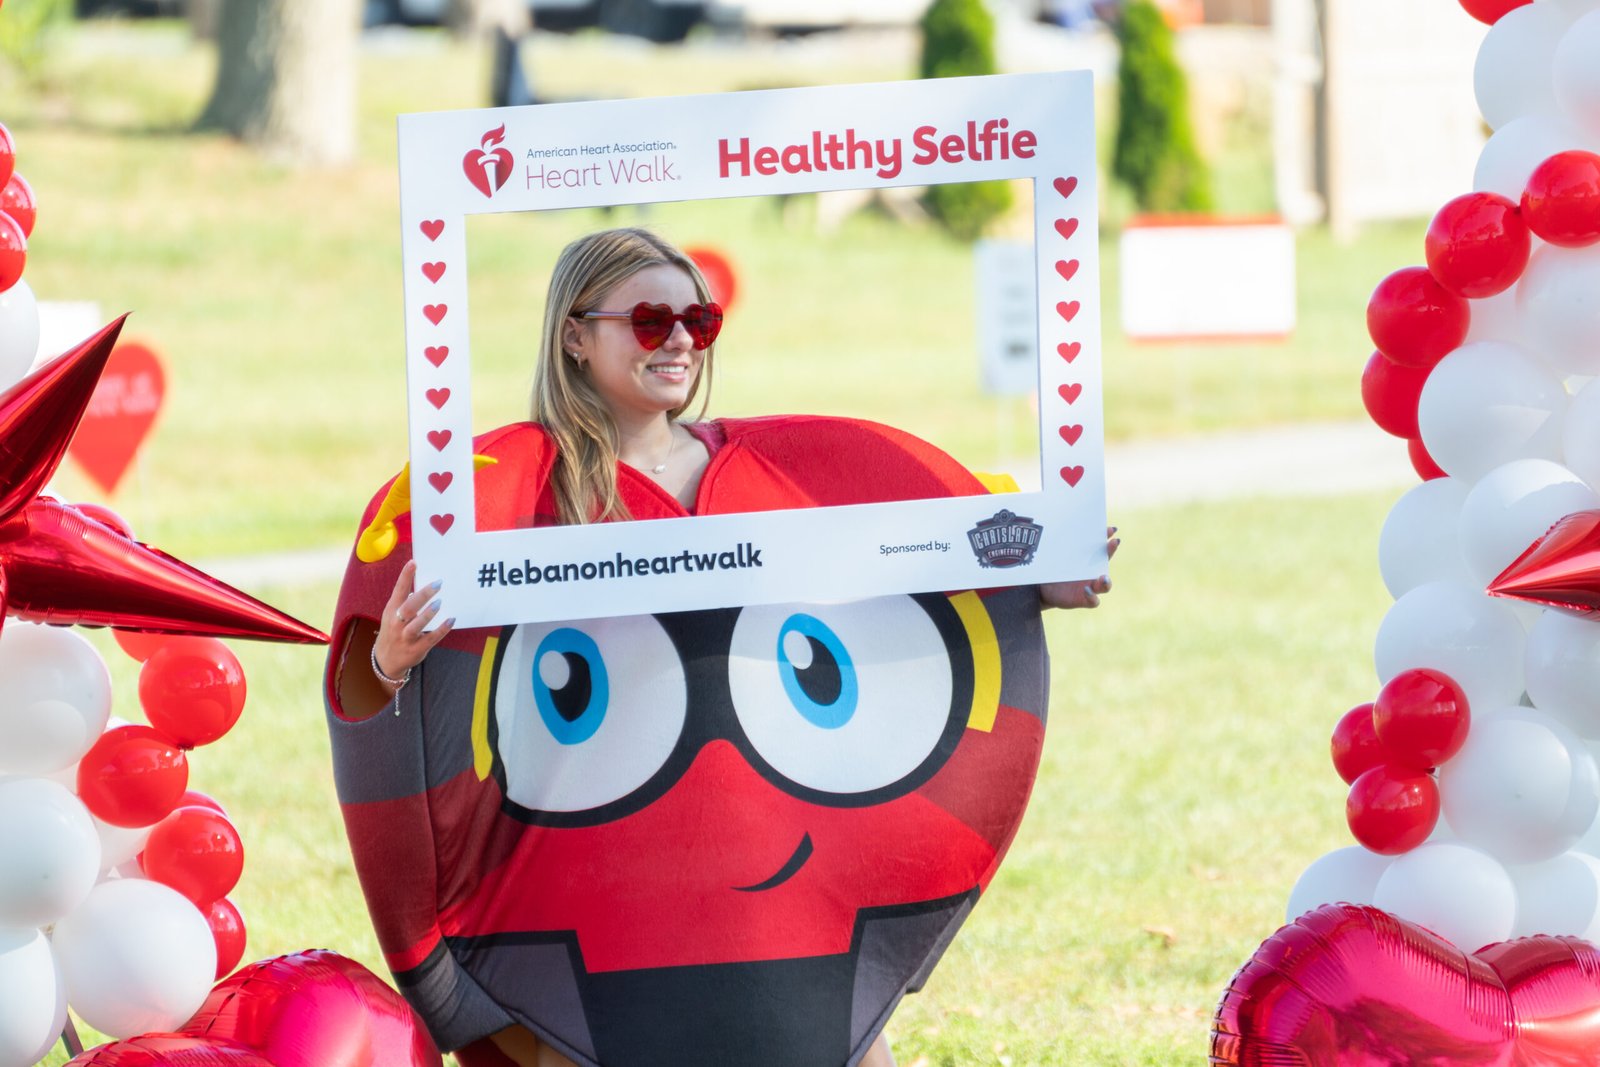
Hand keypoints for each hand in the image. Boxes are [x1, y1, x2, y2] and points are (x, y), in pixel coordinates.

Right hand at [373, 559, 453, 687]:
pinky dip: (441, 629)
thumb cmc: (393, 631)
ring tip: (439, 602)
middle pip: (408, 607)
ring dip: (428, 613)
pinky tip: (451, 620)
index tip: (414, 562)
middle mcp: (397, 623)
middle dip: (422, 595)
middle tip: (437, 584)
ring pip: (416, 624)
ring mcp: (406, 637)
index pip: (398, 591)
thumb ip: (404, 600)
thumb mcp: (392, 615)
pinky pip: (430, 638)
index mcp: (391, 611)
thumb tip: (424, 583)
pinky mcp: (416, 649)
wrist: (385, 660)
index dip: (405, 577)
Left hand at [1040, 526, 1119, 609]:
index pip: (1101, 548)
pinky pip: (1094, 601)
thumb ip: (1058, 543)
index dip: (1107, 538)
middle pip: (1106, 562)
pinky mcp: (1084, 600)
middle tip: (1114, 542)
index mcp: (1088, 560)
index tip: (1111, 529)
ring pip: (1105, 585)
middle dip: (1111, 551)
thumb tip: (1056, 522)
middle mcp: (1092, 573)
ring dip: (1106, 581)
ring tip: (1103, 577)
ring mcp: (1090, 587)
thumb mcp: (1054, 554)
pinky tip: (1086, 589)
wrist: (1041, 589)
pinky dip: (1092, 596)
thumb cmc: (1049, 569)